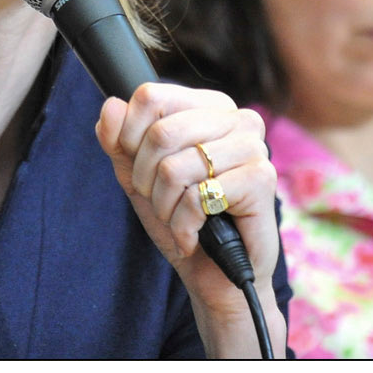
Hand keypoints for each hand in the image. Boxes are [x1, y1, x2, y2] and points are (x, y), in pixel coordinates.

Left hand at [95, 82, 282, 355]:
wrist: (215, 275)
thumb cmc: (180, 217)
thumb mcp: (137, 176)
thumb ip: (118, 141)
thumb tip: (111, 105)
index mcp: (207, 107)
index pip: (151, 96)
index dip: (129, 137)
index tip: (138, 168)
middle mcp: (235, 118)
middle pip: (160, 132)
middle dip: (145, 179)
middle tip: (161, 201)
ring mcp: (252, 146)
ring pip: (174, 167)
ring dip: (165, 207)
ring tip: (180, 220)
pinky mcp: (261, 178)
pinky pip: (197, 197)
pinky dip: (184, 226)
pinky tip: (196, 235)